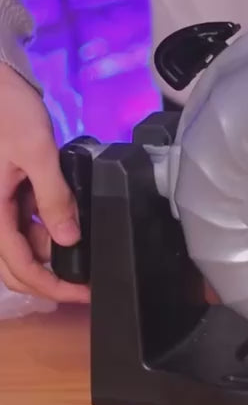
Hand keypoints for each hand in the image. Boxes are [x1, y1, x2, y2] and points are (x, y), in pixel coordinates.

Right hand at [0, 64, 88, 302]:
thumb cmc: (7, 110)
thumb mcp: (36, 151)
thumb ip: (53, 196)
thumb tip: (68, 238)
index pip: (17, 266)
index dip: (50, 285)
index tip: (80, 293)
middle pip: (14, 264)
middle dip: (48, 278)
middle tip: (84, 282)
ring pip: (19, 243)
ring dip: (47, 251)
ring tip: (83, 249)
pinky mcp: (6, 190)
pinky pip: (22, 221)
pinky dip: (43, 228)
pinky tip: (67, 223)